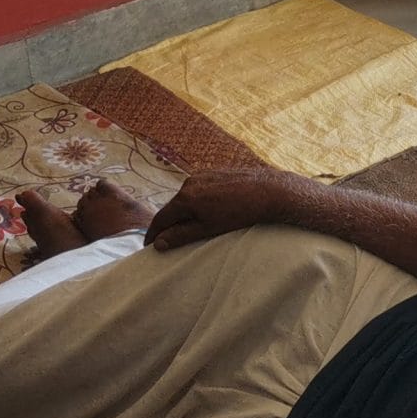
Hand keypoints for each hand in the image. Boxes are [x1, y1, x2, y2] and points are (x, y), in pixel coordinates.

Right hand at [144, 168, 318, 250]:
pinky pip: (198, 189)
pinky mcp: (214, 172)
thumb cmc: (239, 213)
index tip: (148, 245)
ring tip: (186, 227)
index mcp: (185, 197)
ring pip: (186, 198)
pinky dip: (195, 202)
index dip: (153, 233)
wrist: (267, 191)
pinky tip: (204, 211)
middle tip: (166, 239)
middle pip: (173, 206)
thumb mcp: (208, 229)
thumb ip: (182, 235)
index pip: (161, 217)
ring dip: (183, 212)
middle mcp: (189, 182)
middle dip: (168, 223)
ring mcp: (202, 175)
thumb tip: (159, 243)